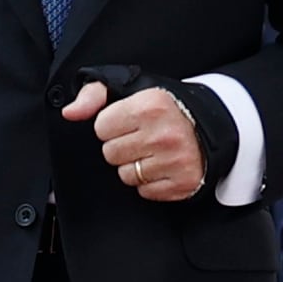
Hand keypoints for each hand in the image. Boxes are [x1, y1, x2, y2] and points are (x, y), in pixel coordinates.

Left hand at [64, 82, 205, 200]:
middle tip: (142, 137)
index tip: (130, 122)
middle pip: (111, 154)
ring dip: (135, 166)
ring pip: (126, 175)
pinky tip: (163, 166)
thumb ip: (93, 95)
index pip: (101, 128)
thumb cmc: (167, 109)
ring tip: (153, 152)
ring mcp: (176, 160)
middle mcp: (164, 134)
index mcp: (150, 106)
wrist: (212, 125)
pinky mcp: (183, 182)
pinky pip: (145, 192)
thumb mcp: (131, 89)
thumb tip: (70, 113)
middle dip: (122, 147)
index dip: (112, 126)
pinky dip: (151, 182)